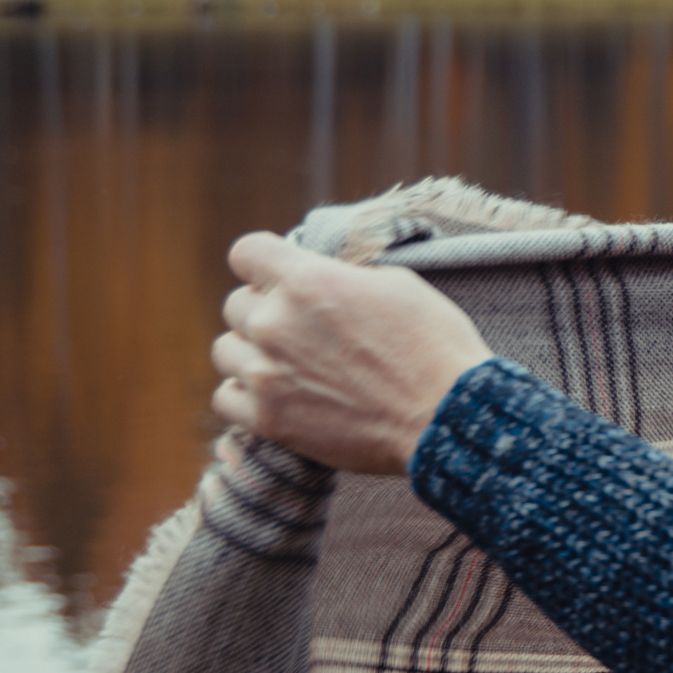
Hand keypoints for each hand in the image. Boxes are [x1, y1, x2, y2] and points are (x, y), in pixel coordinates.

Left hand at [211, 231, 493, 474]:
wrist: (447, 417)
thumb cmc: (434, 347)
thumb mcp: (399, 285)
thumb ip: (344, 277)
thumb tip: (325, 279)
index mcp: (308, 281)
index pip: (246, 253)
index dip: (263, 263)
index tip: (278, 276)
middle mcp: (276, 323)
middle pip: (236, 304)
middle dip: (265, 310)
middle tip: (302, 329)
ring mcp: (266, 374)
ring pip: (226, 350)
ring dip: (252, 353)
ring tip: (287, 365)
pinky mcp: (269, 419)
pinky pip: (225, 398)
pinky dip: (246, 395)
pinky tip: (277, 394)